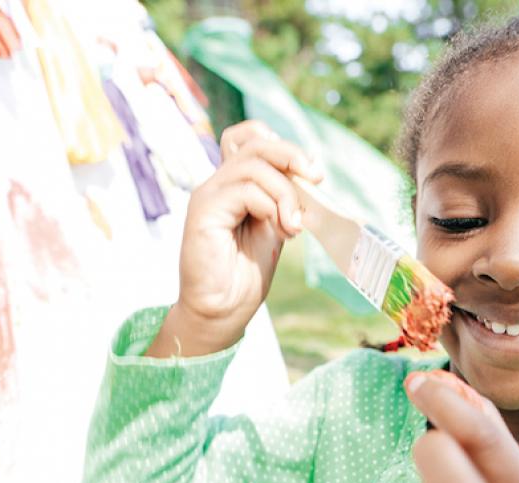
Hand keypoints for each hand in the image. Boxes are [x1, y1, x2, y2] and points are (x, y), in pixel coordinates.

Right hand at [150, 120, 321, 356]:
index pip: (249, 136)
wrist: (223, 309)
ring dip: (285, 192)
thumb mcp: (275, 226)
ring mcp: (208, 194)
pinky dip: (270, 205)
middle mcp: (218, 183)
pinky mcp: (203, 210)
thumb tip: (311, 175)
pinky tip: (278, 228)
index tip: (309, 172)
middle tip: (316, 181)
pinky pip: (244, 189)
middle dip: (292, 155)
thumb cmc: (246, 273)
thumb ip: (285, 199)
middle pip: (254, 141)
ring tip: (294, 225)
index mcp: (235, 184)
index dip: (281, 143)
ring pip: (253, 164)